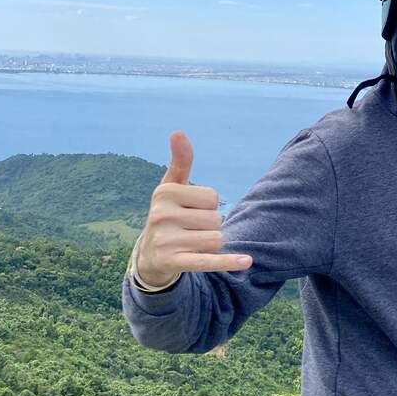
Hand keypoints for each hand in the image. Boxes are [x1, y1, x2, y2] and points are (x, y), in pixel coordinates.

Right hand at [136, 131, 252, 285]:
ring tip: (189, 243)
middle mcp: (161, 215)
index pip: (212, 197)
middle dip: (209, 226)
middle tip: (188, 230)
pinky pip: (208, 261)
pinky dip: (228, 262)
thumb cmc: (168, 213)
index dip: (207, 206)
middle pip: (216, 219)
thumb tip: (178, 132)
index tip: (188, 211)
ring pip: (217, 239)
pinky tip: (247, 262)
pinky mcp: (174, 263)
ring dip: (210, 244)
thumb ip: (180, 161)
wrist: (150, 256)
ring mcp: (166, 241)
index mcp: (164, 192)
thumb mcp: (171, 186)